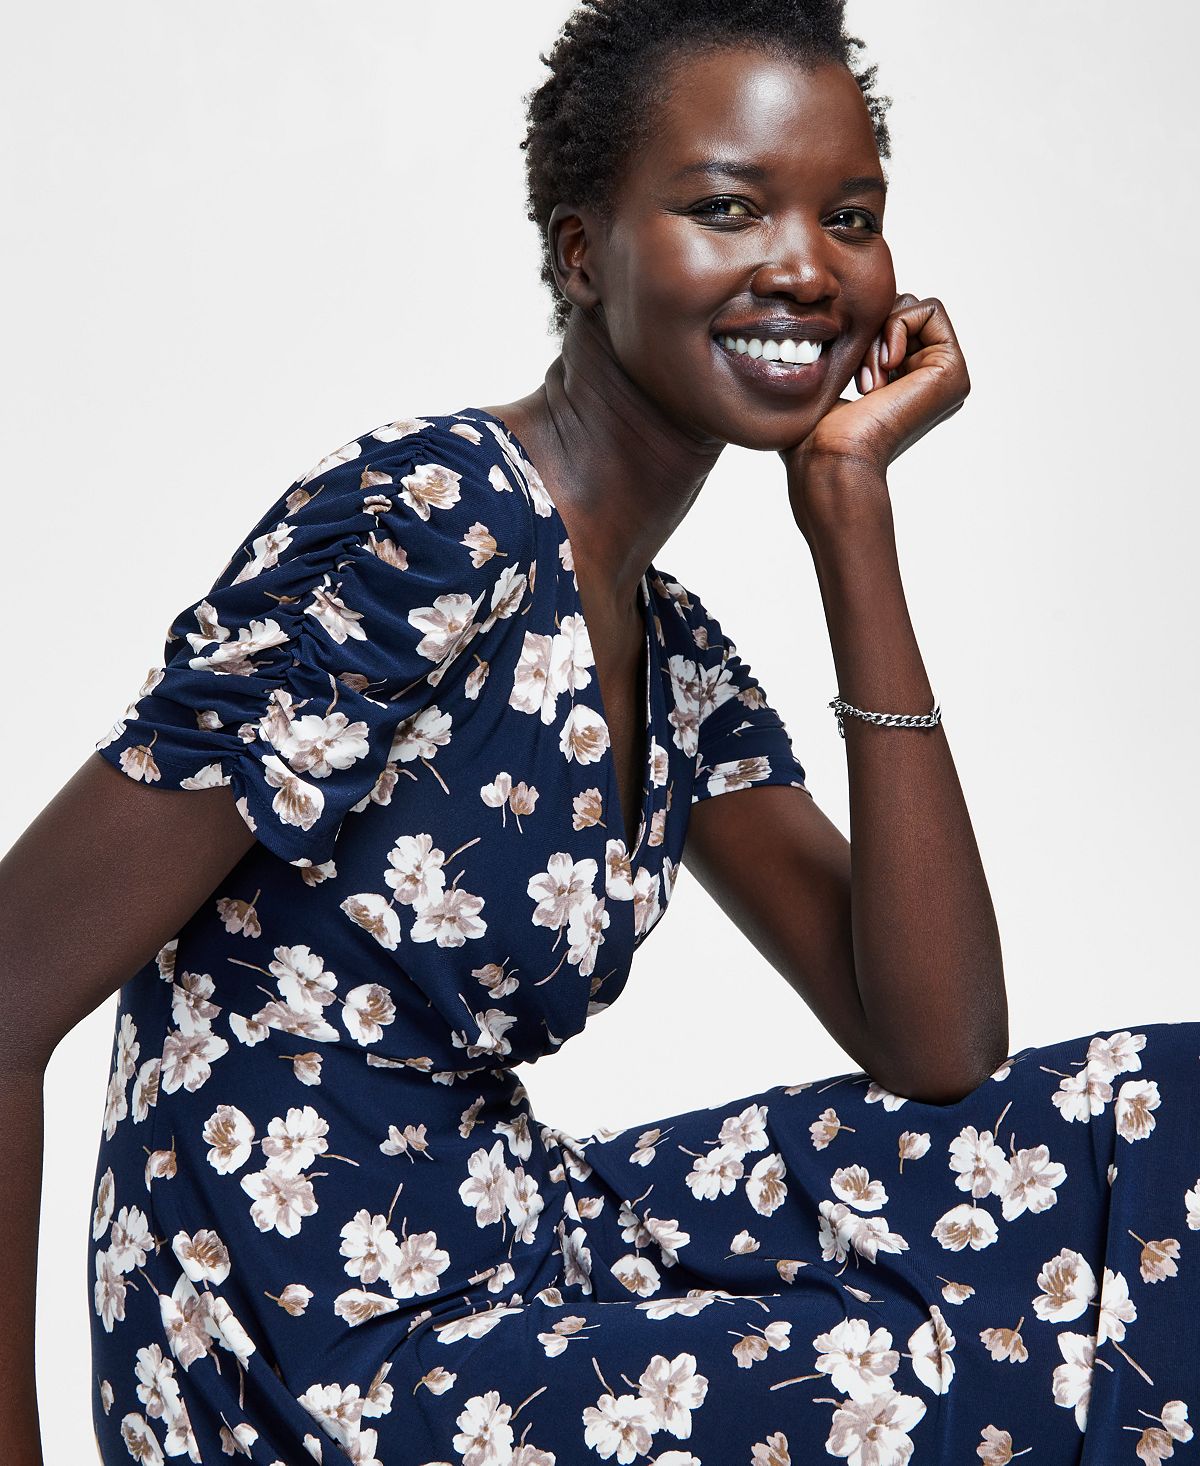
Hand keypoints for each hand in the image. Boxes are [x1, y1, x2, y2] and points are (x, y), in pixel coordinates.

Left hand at [779, 293, 969, 530]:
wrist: (832, 457)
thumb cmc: (820, 432)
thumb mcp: (833, 376)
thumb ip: (849, 347)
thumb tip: (837, 321)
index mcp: (908, 385)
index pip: (888, 321)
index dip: (865, 332)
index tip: (854, 378)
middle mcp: (932, 381)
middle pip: (902, 310)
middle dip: (872, 331)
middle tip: (862, 380)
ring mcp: (946, 378)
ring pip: (914, 307)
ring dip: (879, 335)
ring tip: (869, 382)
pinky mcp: (953, 371)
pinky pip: (929, 309)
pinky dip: (896, 326)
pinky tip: (885, 368)